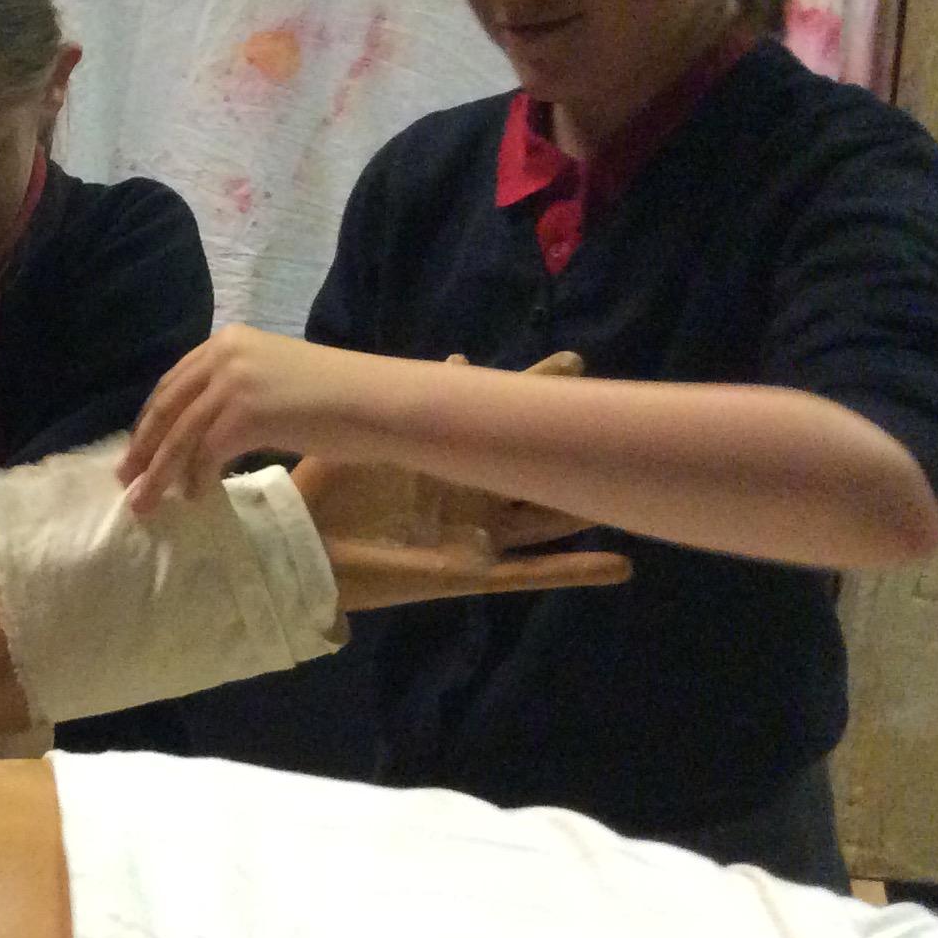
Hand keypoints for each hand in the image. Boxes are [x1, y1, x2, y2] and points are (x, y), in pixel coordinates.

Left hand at [120, 327, 389, 512]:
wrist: (376, 402)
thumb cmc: (335, 398)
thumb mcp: (271, 381)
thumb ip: (233, 394)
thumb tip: (198, 435)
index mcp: (226, 342)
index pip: (173, 384)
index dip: (151, 421)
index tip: (137, 451)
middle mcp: (223, 354)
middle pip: (167, 408)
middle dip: (143, 449)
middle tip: (126, 481)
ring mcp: (233, 382)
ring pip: (179, 436)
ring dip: (158, 475)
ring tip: (145, 503)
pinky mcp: (245, 414)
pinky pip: (205, 454)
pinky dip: (195, 479)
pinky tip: (196, 497)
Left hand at [289, 351, 627, 608]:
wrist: (301, 547)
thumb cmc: (328, 492)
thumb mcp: (370, 438)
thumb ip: (411, 404)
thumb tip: (459, 362)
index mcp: (448, 464)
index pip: (502, 427)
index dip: (536, 400)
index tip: (573, 366)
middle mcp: (472, 498)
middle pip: (537, 471)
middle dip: (572, 446)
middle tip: (620, 415)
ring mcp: (477, 537)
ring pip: (547, 520)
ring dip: (586, 506)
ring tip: (636, 491)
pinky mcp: (470, 573)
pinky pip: (531, 575)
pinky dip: (574, 572)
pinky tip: (619, 566)